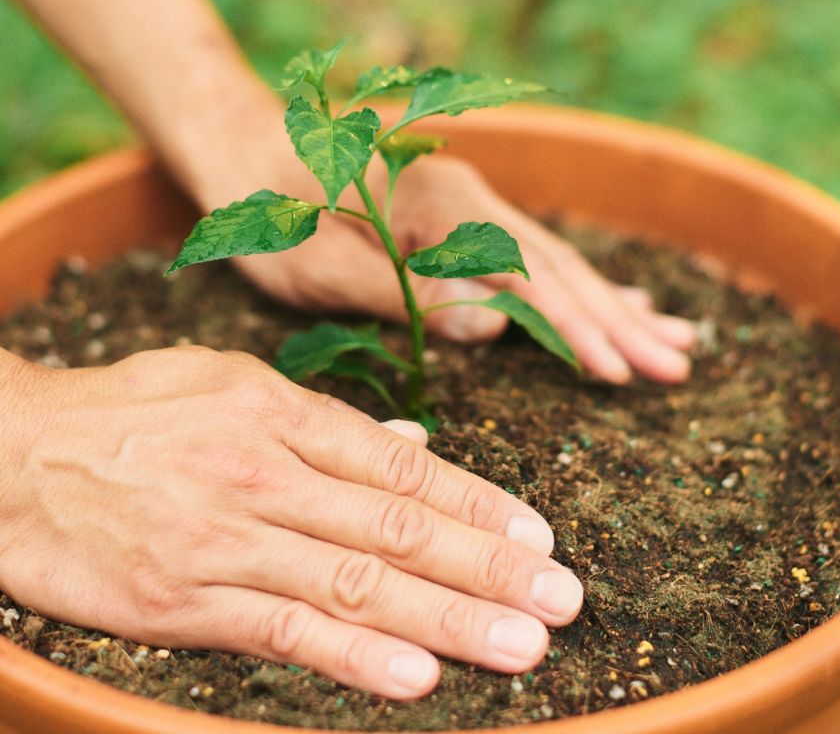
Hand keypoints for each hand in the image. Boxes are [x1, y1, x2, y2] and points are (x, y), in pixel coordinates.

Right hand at [0, 348, 582, 697]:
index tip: (538, 535)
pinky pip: (282, 629)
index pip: (401, 465)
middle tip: (563, 597)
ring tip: (523, 642)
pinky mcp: (182, 599)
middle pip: (398, 526)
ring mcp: (227, 537)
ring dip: (449, 617)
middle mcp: (266, 472)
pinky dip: (353, 655)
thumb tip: (409, 444)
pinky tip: (417, 675)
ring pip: (358, 581)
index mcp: (280, 412)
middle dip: (489, 566)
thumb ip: (323, 421)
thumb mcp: (228, 384)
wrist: (12, 453)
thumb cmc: (130, 411)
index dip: (478, 502)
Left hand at [215, 143, 696, 384]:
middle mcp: (470, 200)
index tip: (622, 370)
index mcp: (439, 207)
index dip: (576, 326)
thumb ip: (404, 293)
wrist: (245, 146)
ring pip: (557, 261)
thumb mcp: (317, 264)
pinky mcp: (464, 220)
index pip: (527, 275)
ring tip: (675, 339)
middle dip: (619, 320)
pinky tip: (618, 302)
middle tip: (679, 364)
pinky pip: (535, 257)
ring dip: (615, 304)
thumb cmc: (269, 210)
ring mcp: (472, 207)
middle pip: (560, 266)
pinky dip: (581, 285)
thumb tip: (495, 325)